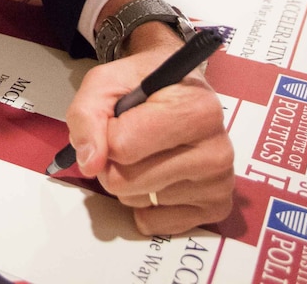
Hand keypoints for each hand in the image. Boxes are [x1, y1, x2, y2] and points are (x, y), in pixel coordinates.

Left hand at [65, 21, 234, 235]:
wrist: (181, 90)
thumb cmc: (145, 84)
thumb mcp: (107, 83)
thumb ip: (87, 115)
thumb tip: (90, 162)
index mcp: (196, 109)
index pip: (123, 145)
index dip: (106, 133)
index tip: (118, 119)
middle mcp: (217, 149)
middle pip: (125, 181)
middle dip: (113, 162)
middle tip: (128, 140)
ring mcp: (219, 182)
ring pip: (136, 202)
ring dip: (128, 181)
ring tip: (147, 152)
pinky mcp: (215, 208)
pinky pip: (153, 223)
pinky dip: (145, 205)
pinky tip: (159, 175)